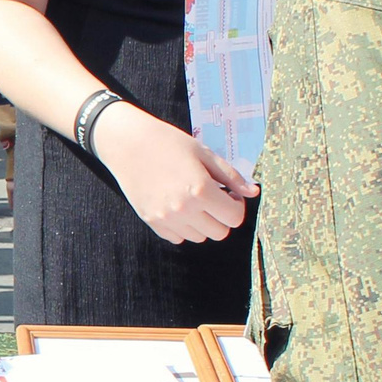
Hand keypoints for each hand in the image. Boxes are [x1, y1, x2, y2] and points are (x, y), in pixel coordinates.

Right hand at [89, 105, 258, 243]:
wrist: (128, 144)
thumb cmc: (169, 143)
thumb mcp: (204, 153)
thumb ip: (231, 176)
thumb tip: (253, 192)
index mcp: (201, 190)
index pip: (234, 217)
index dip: (237, 205)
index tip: (229, 193)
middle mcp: (184, 209)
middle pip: (219, 232)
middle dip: (222, 217)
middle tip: (214, 198)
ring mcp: (166, 218)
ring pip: (199, 237)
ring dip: (203, 223)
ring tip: (194, 201)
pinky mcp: (152, 222)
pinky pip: (178, 238)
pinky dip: (184, 227)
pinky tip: (178, 206)